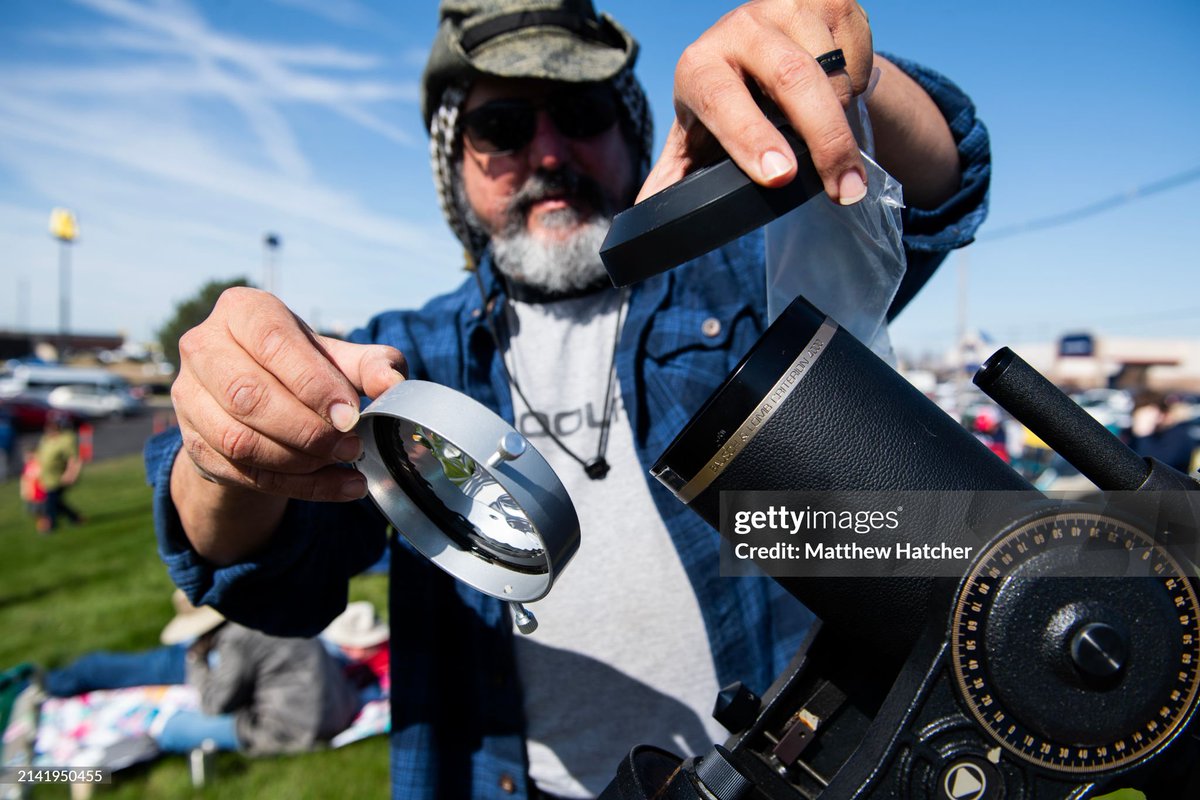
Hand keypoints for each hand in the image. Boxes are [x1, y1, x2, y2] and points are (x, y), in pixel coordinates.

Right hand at [172, 287, 404, 502]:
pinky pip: (242, 473)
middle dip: (307, 429)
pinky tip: (338, 486)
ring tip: (343, 462)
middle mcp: (203, 347)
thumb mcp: (337, 358)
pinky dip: (297, 486)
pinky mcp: (193, 443)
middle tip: (351, 445)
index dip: (313, 383)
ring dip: (299, 461)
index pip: (273, 342)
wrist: (258, 404)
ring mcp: (189, 397)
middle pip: (247, 395)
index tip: (350, 414)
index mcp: (241, 311)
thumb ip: (371, 364)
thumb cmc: (301, 368)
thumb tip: (392, 384)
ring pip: (238, 440)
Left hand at [638, 0, 871, 204]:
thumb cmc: (728, 107)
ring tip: (832, 140)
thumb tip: (646, 213)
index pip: (720, 98)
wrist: (769, 50)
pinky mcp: (829, 0)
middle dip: (824, 139)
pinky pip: (858, 54)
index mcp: (699, 66)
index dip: (749, 137)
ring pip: (832, 72)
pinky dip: (858, 86)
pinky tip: (837, 92)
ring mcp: (786, 7)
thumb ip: (674, 177)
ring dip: (842, 117)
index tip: (779, 176)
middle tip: (844, 190)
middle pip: (790, 78)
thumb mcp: (697, 140)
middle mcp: (739, 28)